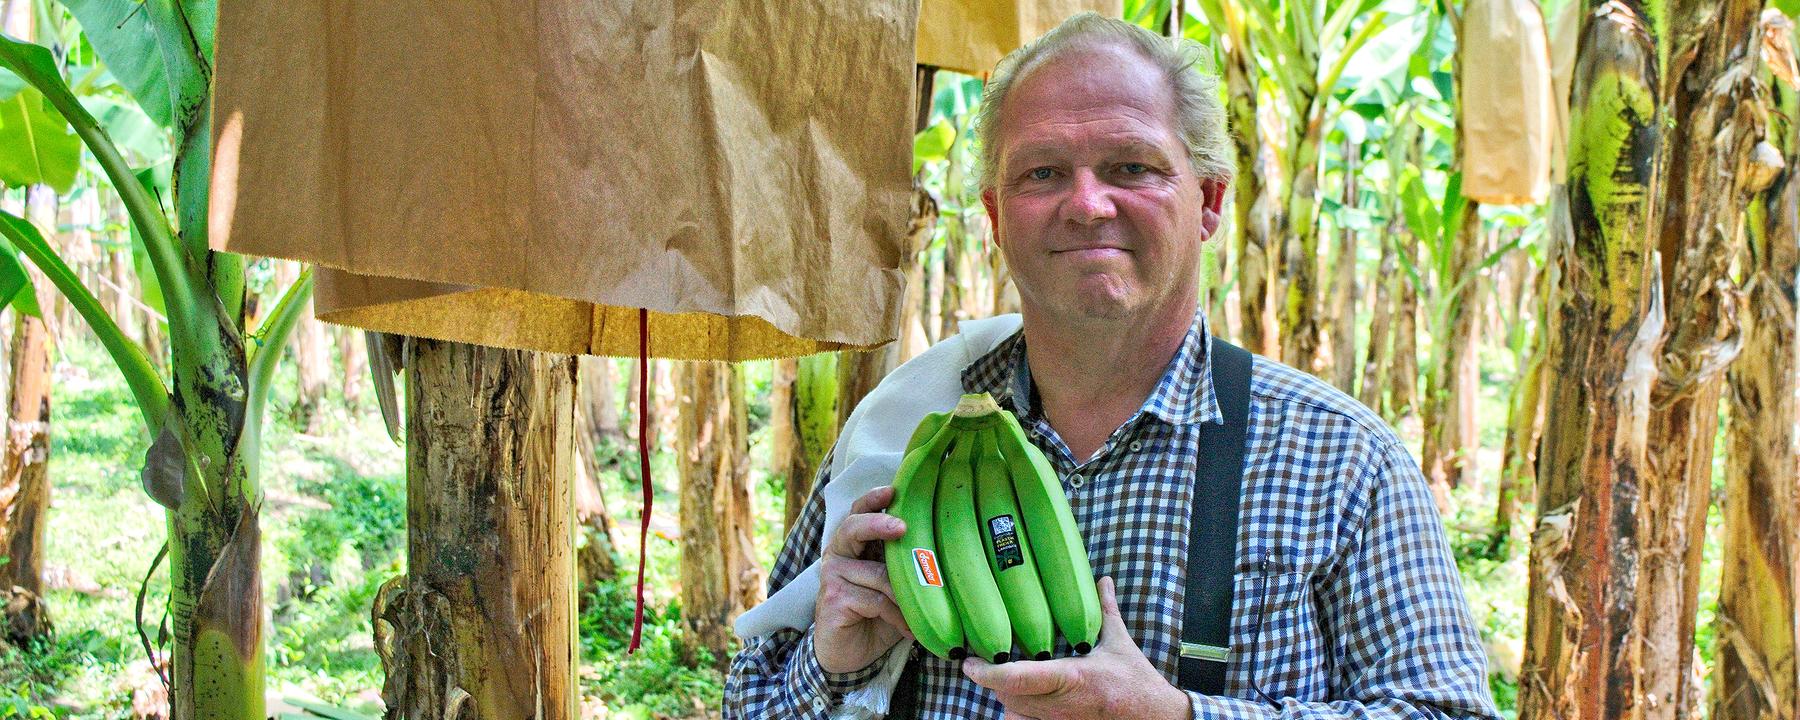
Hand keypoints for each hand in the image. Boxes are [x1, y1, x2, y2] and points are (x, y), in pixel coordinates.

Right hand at [813, 485, 913, 674]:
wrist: (848, 655)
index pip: (860, 512)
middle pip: (854, 527)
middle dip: (879, 524)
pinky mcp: (833, 599)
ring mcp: (832, 576)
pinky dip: (898, 616)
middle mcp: (838, 554)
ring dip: (905, 596)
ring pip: (878, 574)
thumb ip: (904, 565)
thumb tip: (944, 549)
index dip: (874, 499)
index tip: (893, 491)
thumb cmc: (876, 615)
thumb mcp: (894, 586)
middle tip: (903, 527)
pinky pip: (876, 601)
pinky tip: (908, 630)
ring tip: (923, 612)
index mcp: (854, 544)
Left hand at [961, 577, 1192, 719]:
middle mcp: (1060, 706)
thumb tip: (1102, 580)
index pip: (1018, 678)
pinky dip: (1017, 714)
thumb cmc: (1136, 681)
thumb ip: (1106, 610)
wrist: (1155, 717)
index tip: (969, 662)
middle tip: (988, 660)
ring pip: (1012, 714)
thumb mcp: (1119, 642)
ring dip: (1005, 697)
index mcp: (1071, 678)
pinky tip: (1023, 699)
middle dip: (994, 680)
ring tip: (1005, 678)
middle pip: (1007, 696)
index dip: (987, 672)